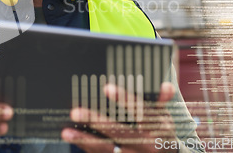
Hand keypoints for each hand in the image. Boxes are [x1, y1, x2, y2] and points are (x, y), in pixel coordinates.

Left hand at [61, 82, 178, 152]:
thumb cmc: (162, 134)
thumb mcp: (165, 118)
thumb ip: (161, 102)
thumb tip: (166, 85)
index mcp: (157, 128)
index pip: (140, 111)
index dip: (124, 99)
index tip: (106, 88)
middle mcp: (145, 144)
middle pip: (118, 132)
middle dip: (96, 121)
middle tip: (76, 111)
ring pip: (107, 149)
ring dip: (85, 140)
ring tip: (66, 132)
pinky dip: (87, 147)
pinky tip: (74, 139)